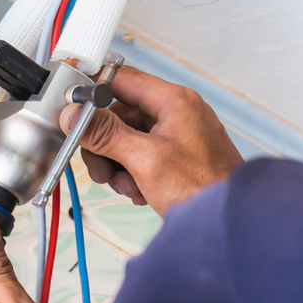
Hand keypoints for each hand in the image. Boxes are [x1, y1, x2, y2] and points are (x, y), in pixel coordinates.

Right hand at [63, 65, 242, 213]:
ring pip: (127, 138)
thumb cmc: (203, 189)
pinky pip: (141, 155)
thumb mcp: (145, 159)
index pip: (121, 79)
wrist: (228, 223)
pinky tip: (140, 191)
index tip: (74, 112)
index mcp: (173, 101)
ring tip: (127, 186)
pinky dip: (133, 173)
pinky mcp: (176, 155)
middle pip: (120, 115)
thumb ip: (106, 134)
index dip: (93, 94)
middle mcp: (176, 112)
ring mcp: (177, 134)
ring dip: (118, 164)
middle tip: (102, 170)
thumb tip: (74, 115)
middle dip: (105, 145)